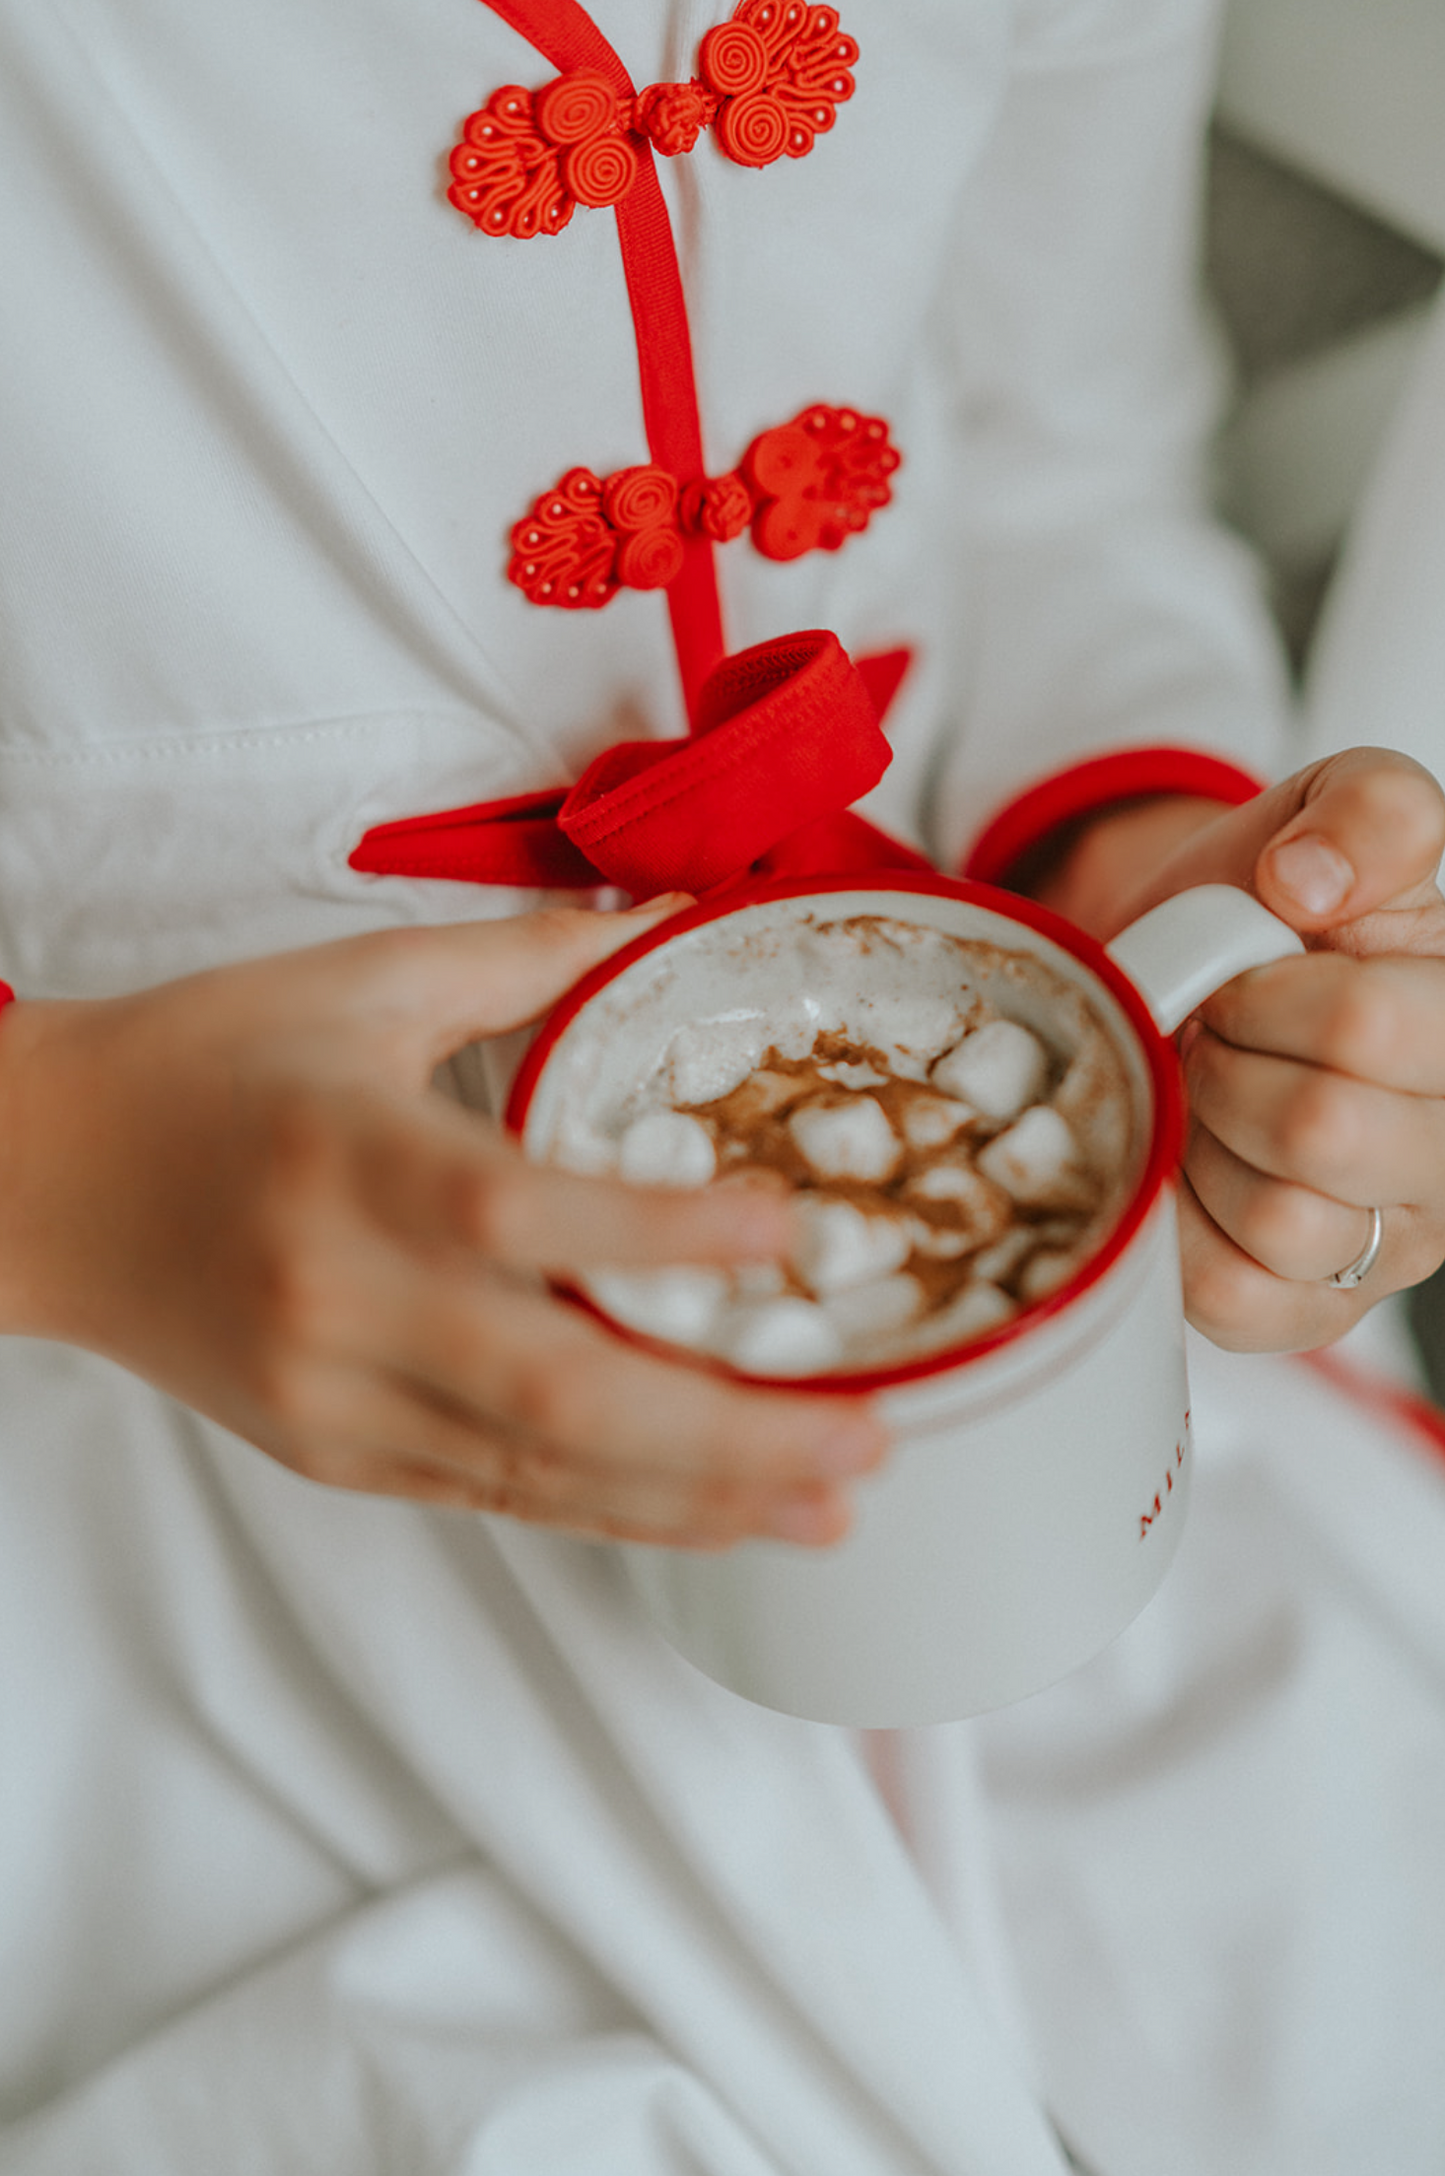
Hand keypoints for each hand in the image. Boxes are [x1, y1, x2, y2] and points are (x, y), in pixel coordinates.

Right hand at [0, 905, 885, 1543]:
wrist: (44, 1183)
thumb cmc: (203, 1066)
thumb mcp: (356, 980)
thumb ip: (524, 957)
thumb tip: (671, 917)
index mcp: (349, 1159)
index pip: (521, 1214)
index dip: (662, 1240)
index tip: (792, 1234)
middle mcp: (342, 1299)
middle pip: (551, 1393)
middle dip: (726, 1434)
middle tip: (867, 1439)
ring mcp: (334, 1397)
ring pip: (535, 1474)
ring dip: (697, 1499)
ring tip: (831, 1505)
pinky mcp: (333, 1452)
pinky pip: (492, 1497)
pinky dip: (612, 1508)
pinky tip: (711, 1511)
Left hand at [1042, 749, 1444, 1350]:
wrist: (1190, 977)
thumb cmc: (1272, 910)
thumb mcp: (1334, 810)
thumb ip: (1370, 812)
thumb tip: (1309, 882)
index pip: (1365, 1026)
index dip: (1265, 991)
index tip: (1247, 972)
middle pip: (1318, 1130)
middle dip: (1226, 1063)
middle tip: (1212, 1038)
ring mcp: (1391, 1249)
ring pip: (1279, 1222)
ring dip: (1204, 1143)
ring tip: (1204, 1099)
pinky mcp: (1308, 1314)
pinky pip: (1231, 1298)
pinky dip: (1180, 1226)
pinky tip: (1188, 1167)